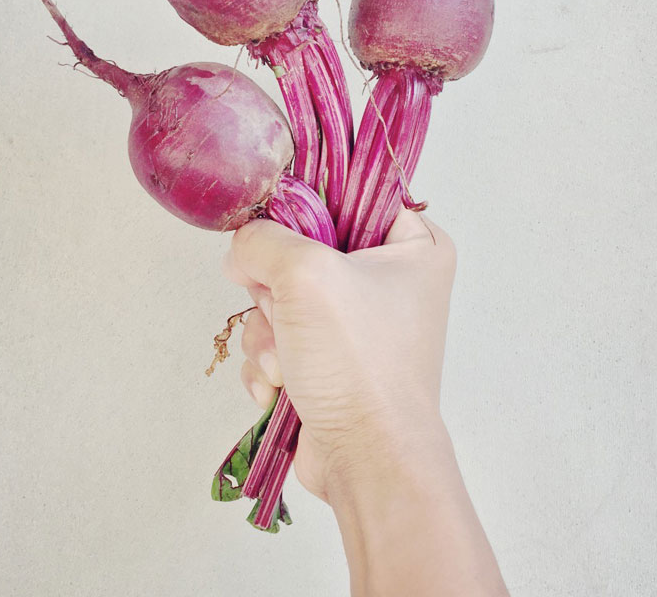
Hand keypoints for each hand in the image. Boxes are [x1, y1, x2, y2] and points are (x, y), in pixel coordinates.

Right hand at [223, 207, 455, 502]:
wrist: (366, 459)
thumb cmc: (358, 362)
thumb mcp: (304, 273)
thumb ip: (261, 240)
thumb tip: (242, 251)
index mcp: (414, 247)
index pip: (349, 197)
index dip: (304, 211)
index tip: (280, 235)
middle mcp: (391, 281)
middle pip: (304, 251)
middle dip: (276, 289)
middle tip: (283, 311)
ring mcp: (359, 323)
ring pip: (282, 297)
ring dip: (268, 331)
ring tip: (286, 361)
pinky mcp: (332, 359)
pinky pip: (281, 337)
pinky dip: (270, 360)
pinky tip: (282, 385)